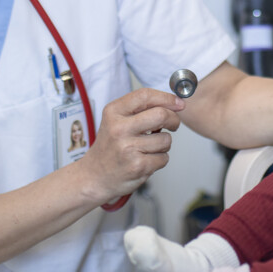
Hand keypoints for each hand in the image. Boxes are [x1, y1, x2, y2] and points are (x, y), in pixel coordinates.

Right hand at [78, 88, 182, 203]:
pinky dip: (160, 159)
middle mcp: (119, 128)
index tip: (178, 103)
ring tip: (149, 148)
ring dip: (164, 144)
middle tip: (173, 124)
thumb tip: (174, 102)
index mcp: (114, 112)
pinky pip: (164, 157)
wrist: (94, 177)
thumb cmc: (110, 147)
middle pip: (161, 115)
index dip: (167, 98)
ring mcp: (128, 148)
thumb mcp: (116, 120)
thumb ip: (140, 109)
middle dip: (173, 119)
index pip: (145, 95)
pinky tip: (146, 160)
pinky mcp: (137, 166)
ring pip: (166, 139)